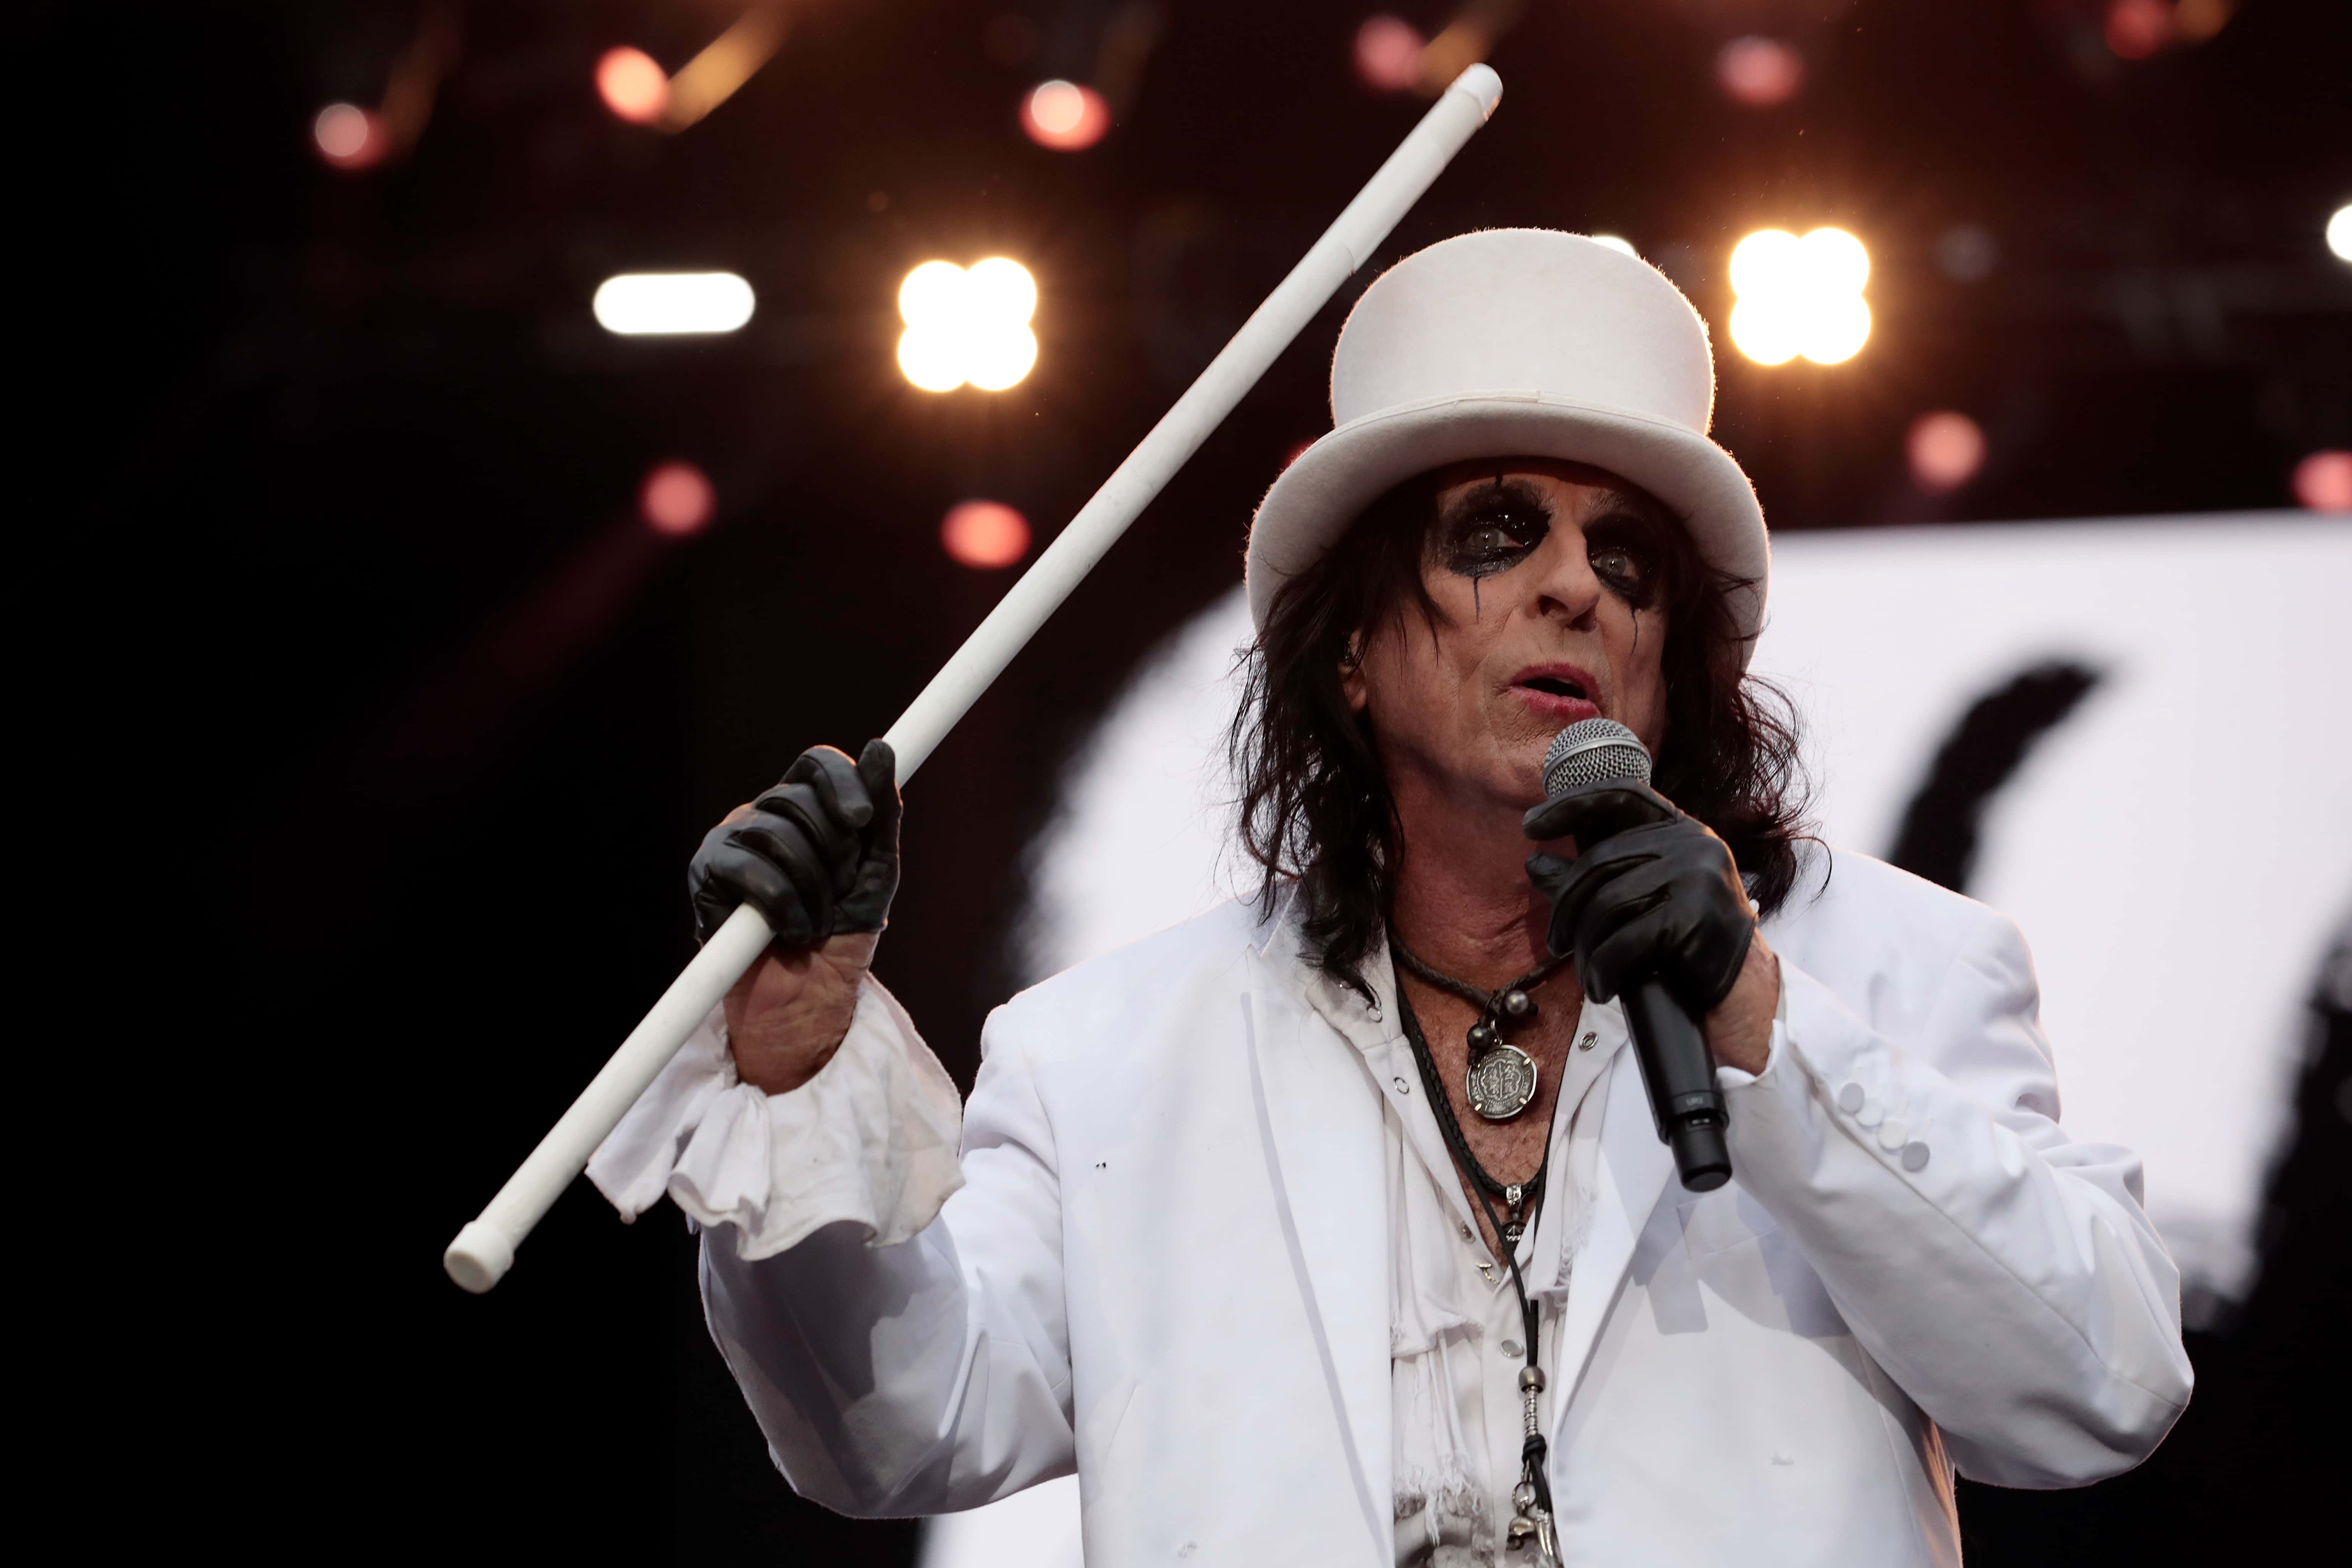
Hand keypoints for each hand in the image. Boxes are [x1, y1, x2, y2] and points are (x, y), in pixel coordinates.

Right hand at [689, 740, 900, 1092]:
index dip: (841, 782)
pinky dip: (780, 906)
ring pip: (776, 834)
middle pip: (799, 799)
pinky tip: (785, 930)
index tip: (861, 820)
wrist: (810, 995)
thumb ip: (882, 813)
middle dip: (833, 855)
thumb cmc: (843, 931)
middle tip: (836, 894)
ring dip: (810, 888)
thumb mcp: (876, 870)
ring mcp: (730, 841)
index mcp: (805, 807)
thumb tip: (882, 748)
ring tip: (813, 919)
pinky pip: (748, 869)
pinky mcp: (706, 873)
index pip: (816, 763)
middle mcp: (763, 815)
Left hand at [1523, 779, 1771, 1070]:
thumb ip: (1592, 880)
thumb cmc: (1684, 946)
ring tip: (1588, 973)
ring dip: (1585, 948)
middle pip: (1599, 862)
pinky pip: (1624, 942)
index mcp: (1682, 830)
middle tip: (1556, 942)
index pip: (1621, 795)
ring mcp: (1700, 877)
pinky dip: (1603, 970)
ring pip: (1607, 905)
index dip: (1572, 803)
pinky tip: (1602, 987)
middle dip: (1566, 907)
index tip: (1530, 823)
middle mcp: (1695, 843)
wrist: (1741, 995)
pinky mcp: (1697, 918)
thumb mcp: (1639, 901)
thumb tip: (1534, 863)